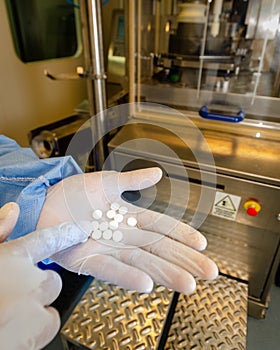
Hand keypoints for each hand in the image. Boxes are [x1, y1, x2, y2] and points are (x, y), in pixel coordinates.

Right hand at [0, 202, 90, 349]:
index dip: (66, 234)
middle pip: (52, 281)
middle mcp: (28, 284)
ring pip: (51, 309)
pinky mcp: (34, 339)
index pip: (46, 240)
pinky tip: (10, 334)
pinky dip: (32, 335)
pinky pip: (45, 332)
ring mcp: (33, 313)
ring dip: (36, 314)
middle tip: (13, 296)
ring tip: (8, 317)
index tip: (81, 231)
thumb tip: (12, 210)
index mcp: (11, 259)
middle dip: (37, 288)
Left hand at [37, 168, 217, 293]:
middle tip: (209, 272)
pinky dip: (127, 276)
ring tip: (187, 283)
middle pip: (158, 249)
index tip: (201, 243)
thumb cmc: (76, 193)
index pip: (162, 226)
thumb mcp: (108, 181)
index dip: (182, 234)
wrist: (45, 201)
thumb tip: (158, 173)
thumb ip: (133, 180)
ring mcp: (107, 248)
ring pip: (141, 262)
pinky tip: (147, 283)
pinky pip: (110, 268)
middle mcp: (122, 236)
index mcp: (129, 217)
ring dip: (164, 273)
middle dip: (184, 260)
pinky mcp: (86, 258)